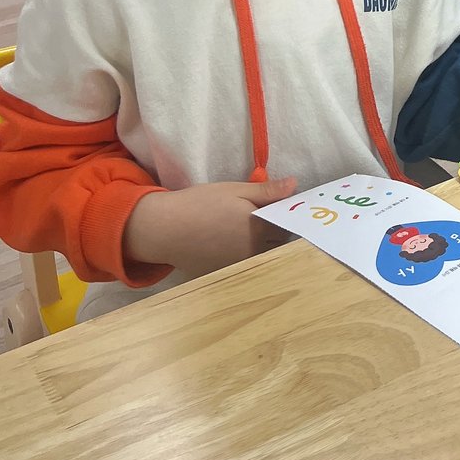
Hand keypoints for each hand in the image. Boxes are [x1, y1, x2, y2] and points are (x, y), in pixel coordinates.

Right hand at [123, 176, 297, 276]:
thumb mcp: (235, 190)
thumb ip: (267, 191)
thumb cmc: (200, 204)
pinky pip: (246, 266)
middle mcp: (254, 253)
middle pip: (278, 244)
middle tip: (264, 217)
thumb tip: (294, 185)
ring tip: (247, 230)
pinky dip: (245, 255)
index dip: (286, 216)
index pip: (288, 227)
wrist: (164, 229)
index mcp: (260, 231)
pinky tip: (232, 243)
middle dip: (276, 231)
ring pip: (263, 256)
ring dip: (263, 245)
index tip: (283, 208)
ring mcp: (240, 267)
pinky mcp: (226, 274)